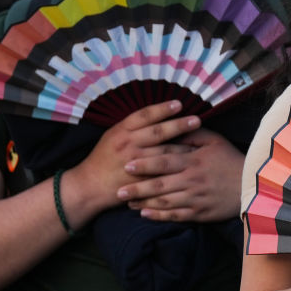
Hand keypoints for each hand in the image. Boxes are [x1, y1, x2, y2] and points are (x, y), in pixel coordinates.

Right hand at [68, 101, 200, 217]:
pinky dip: (177, 168)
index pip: (144, 115)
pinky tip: (190, 164)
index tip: (179, 103)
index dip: (162, 108)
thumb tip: (159, 111)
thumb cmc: (104, 158)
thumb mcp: (113, 135)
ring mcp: (135, 163)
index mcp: (121, 131)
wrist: (89, 186)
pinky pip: (163, 172)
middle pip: (158, 132)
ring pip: (164, 153)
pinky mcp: (140, 180)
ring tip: (201, 142)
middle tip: (197, 119)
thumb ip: (133, 125)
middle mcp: (128, 144)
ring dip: (184, 147)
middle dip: (179, 125)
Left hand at [120, 128, 243, 222]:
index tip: (126, 164)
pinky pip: (175, 216)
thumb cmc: (231, 160)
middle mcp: (192, 180)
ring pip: (164, 202)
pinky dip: (159, 216)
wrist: (252, 185)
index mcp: (194, 161)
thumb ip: (192, 134)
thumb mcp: (215, 141)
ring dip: (143, 203)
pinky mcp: (200, 213)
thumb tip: (173, 127)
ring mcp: (195, 198)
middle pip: (159, 184)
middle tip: (118, 189)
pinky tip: (145, 215)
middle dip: (136, 187)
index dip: (144, 163)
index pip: (164, 161)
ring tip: (126, 202)